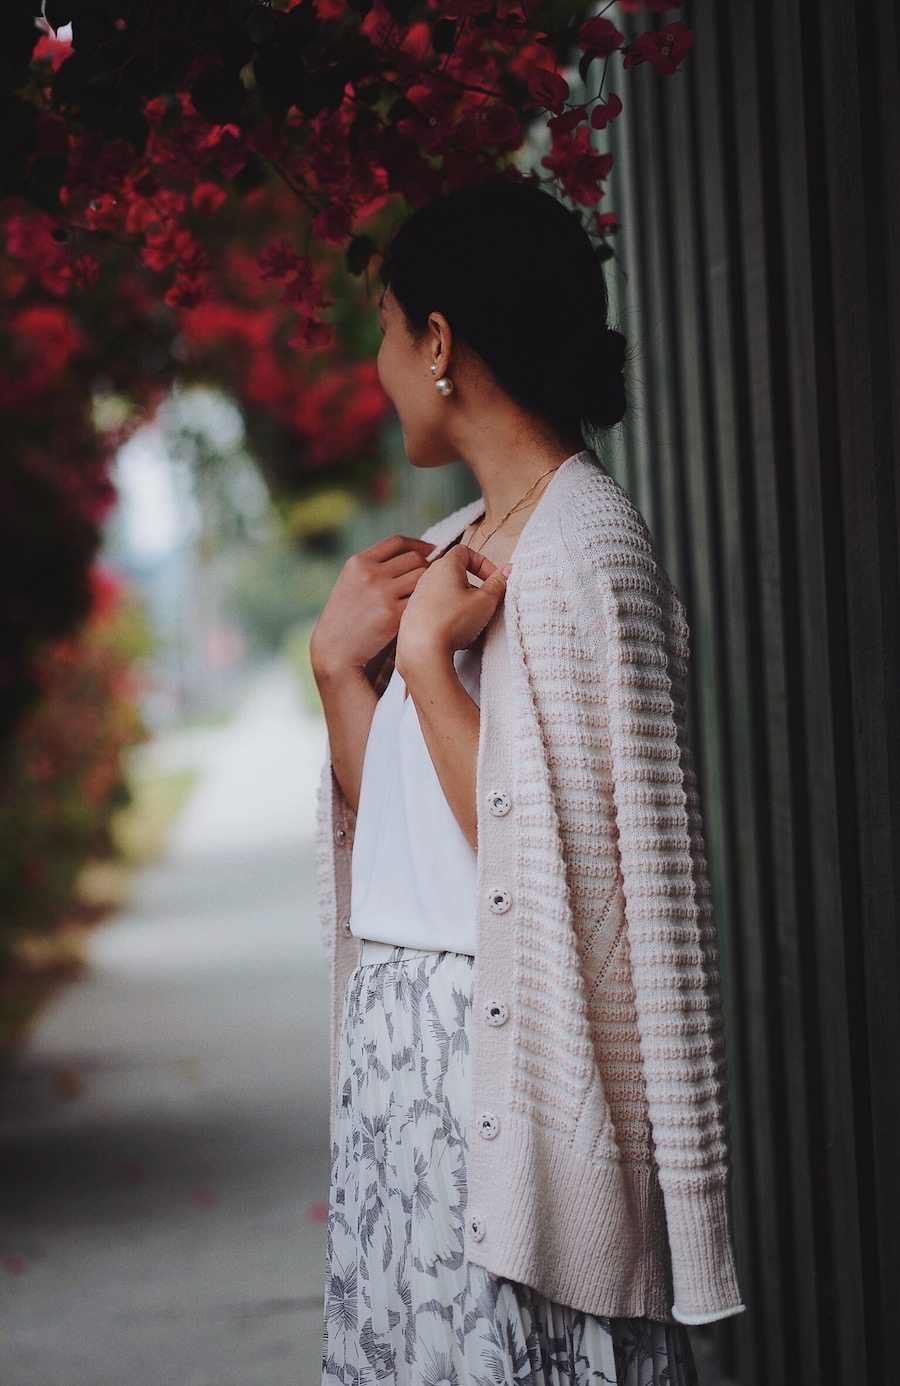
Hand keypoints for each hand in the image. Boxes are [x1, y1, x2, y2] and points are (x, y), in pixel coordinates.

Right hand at [310, 533, 436, 676]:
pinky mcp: (392, 616)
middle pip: (415, 559)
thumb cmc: (346, 618)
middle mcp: (370, 573)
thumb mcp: (352, 583)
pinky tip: (421, 613)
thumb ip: (375, 568)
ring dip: (428, 587)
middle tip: (430, 582)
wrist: (334, 651)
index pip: (397, 542)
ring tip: (425, 598)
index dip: (418, 545)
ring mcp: (381, 594)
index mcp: (358, 562)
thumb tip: (414, 556)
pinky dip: (424, 605)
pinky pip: (421, 601)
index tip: (430, 551)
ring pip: (422, 577)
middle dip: (426, 568)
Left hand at [395, 544, 511, 673]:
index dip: (483, 563)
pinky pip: (437, 610)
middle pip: (456, 574)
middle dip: (475, 587)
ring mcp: (418, 596)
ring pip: (447, 593)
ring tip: (471, 622)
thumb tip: (507, 571)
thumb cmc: (452, 622)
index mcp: (445, 566)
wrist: (422, 651)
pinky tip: (456, 634)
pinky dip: (449, 617)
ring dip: (463, 604)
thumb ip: (498, 583)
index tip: (493, 579)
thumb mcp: (485, 601)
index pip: (466, 551)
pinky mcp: (414, 615)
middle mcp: (428, 577)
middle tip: (485, 603)